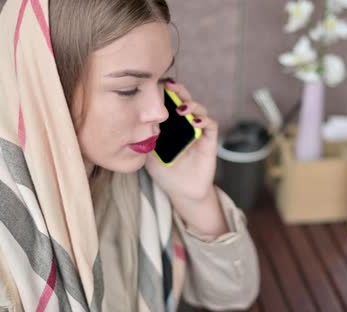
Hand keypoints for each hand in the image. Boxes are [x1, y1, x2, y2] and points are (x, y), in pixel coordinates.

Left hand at [145, 80, 217, 201]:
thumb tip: (135, 119)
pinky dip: (204, 120)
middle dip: (179, 91)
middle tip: (170, 85)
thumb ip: (143, 136)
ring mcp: (198, 131)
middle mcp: (186, 124)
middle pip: (185, 100)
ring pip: (200, 109)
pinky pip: (211, 125)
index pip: (170, 102)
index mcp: (171, 124)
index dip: (165, 92)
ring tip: (181, 108)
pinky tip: (195, 122)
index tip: (156, 84)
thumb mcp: (148, 152)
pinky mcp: (209, 141)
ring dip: (192, 105)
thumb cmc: (165, 171)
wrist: (181, 191)